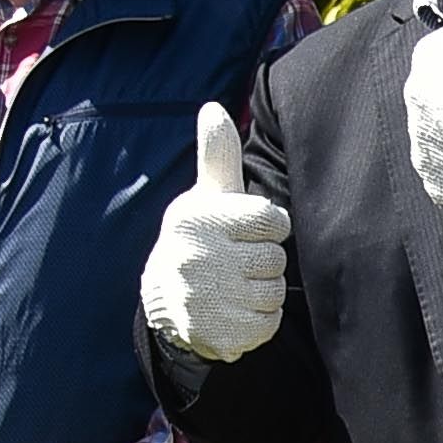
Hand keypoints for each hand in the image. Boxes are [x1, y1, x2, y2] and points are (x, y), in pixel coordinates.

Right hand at [142, 101, 290, 363]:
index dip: (267, 226)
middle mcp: (195, 259)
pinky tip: (235, 309)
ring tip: (234, 284)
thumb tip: (212, 108)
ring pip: (273, 292)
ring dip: (263, 290)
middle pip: (275, 258)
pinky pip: (268, 324)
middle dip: (264, 260)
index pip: (271, 220)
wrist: (167, 299)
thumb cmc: (202, 236)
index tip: (247, 230)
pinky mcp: (218, 334)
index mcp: (196, 220)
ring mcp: (204, 300)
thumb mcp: (207, 195)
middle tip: (237, 261)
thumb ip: (217, 155)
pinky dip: (259, 319)